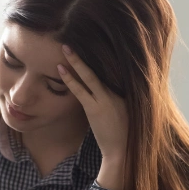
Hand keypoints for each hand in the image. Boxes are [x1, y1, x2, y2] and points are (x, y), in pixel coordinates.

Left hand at [57, 45, 128, 189]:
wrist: (123, 152)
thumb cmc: (125, 134)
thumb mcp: (127, 112)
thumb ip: (120, 99)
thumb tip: (111, 92)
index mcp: (125, 91)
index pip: (111, 69)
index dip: (100, 56)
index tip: (92, 42)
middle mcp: (117, 92)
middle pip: (100, 68)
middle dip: (87, 53)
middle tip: (75, 37)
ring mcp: (106, 99)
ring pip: (89, 75)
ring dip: (76, 61)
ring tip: (65, 47)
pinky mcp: (95, 108)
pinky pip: (80, 90)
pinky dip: (70, 79)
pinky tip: (61, 69)